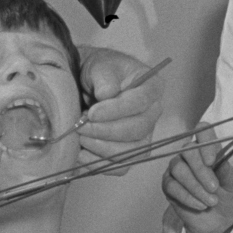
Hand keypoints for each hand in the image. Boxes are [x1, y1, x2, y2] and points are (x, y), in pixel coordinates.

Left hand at [76, 48, 165, 168]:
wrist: (89, 84)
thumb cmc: (99, 72)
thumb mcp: (100, 65)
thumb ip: (105, 77)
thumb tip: (106, 95)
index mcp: (152, 87)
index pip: (140, 102)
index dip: (116, 110)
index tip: (91, 113)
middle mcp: (153, 113)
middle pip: (137, 129)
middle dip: (105, 131)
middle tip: (80, 126)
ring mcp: (144, 135)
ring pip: (130, 152)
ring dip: (101, 148)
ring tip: (80, 137)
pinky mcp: (131, 152)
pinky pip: (121, 167)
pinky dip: (99, 164)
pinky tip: (81, 154)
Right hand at [161, 125, 232, 232]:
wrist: (218, 222)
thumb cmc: (227, 198)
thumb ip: (226, 170)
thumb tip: (219, 157)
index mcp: (208, 149)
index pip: (202, 131)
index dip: (205, 142)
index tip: (212, 161)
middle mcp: (190, 155)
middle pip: (188, 150)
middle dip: (201, 170)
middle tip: (214, 188)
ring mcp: (177, 169)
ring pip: (179, 169)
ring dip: (196, 186)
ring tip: (211, 201)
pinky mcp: (168, 185)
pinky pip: (172, 186)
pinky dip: (188, 197)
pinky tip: (200, 206)